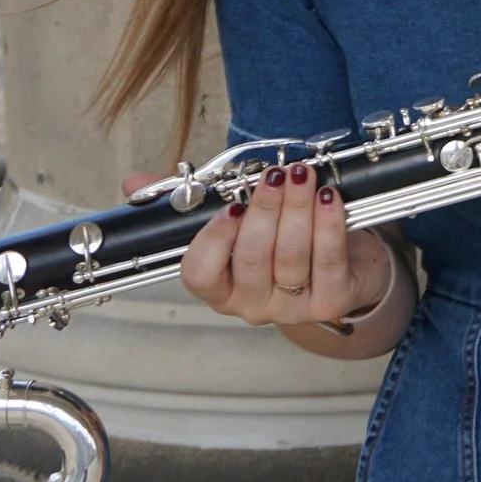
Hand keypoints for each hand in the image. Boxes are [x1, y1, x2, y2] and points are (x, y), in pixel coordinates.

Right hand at [125, 164, 396, 328]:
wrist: (347, 267)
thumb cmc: (281, 239)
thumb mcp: (235, 221)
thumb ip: (188, 203)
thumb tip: (133, 182)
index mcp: (220, 289)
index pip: (200, 276)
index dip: (214, 240)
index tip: (231, 206)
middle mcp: (252, 304)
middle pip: (252, 259)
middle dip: (264, 211)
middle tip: (274, 175)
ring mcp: (293, 307)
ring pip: (291, 257)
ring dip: (297, 209)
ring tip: (302, 174)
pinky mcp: (333, 301)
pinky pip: (328, 260)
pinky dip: (328, 224)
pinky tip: (328, 196)